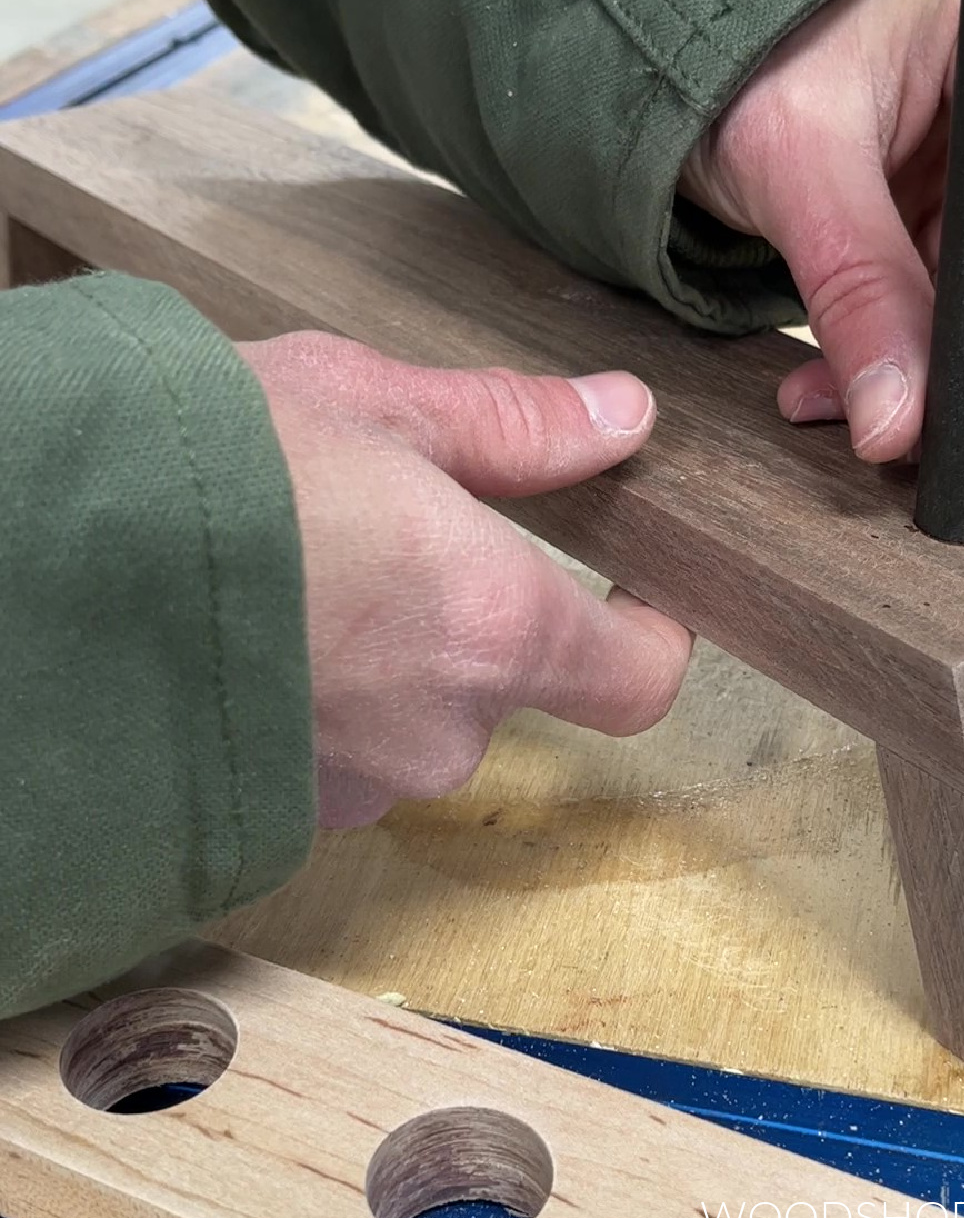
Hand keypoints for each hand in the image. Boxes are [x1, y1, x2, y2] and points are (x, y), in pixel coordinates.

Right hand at [239, 333, 692, 827]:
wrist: (35, 557)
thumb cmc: (203, 464)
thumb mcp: (367, 403)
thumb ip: (513, 427)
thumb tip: (622, 416)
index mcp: (493, 625)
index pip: (638, 680)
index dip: (649, 639)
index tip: (634, 598)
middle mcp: (441, 730)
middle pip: (508, 691)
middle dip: (470, 622)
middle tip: (392, 537)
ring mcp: (354, 787)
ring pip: (412, 727)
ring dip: (383, 664)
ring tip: (301, 577)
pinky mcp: (276, 814)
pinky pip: (333, 761)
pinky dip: (314, 707)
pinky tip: (255, 636)